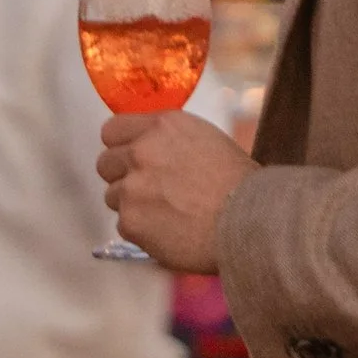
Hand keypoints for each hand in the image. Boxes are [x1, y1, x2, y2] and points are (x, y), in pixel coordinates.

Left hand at [96, 112, 255, 273]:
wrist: (252, 220)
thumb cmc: (239, 183)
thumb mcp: (205, 140)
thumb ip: (167, 140)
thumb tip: (142, 146)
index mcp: (162, 125)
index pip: (112, 129)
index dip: (121, 146)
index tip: (131, 159)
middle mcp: (142, 151)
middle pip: (105, 163)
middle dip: (122, 177)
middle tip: (149, 191)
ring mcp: (133, 187)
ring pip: (113, 196)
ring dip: (133, 206)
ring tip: (168, 214)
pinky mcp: (131, 222)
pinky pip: (124, 225)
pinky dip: (143, 231)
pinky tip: (171, 231)